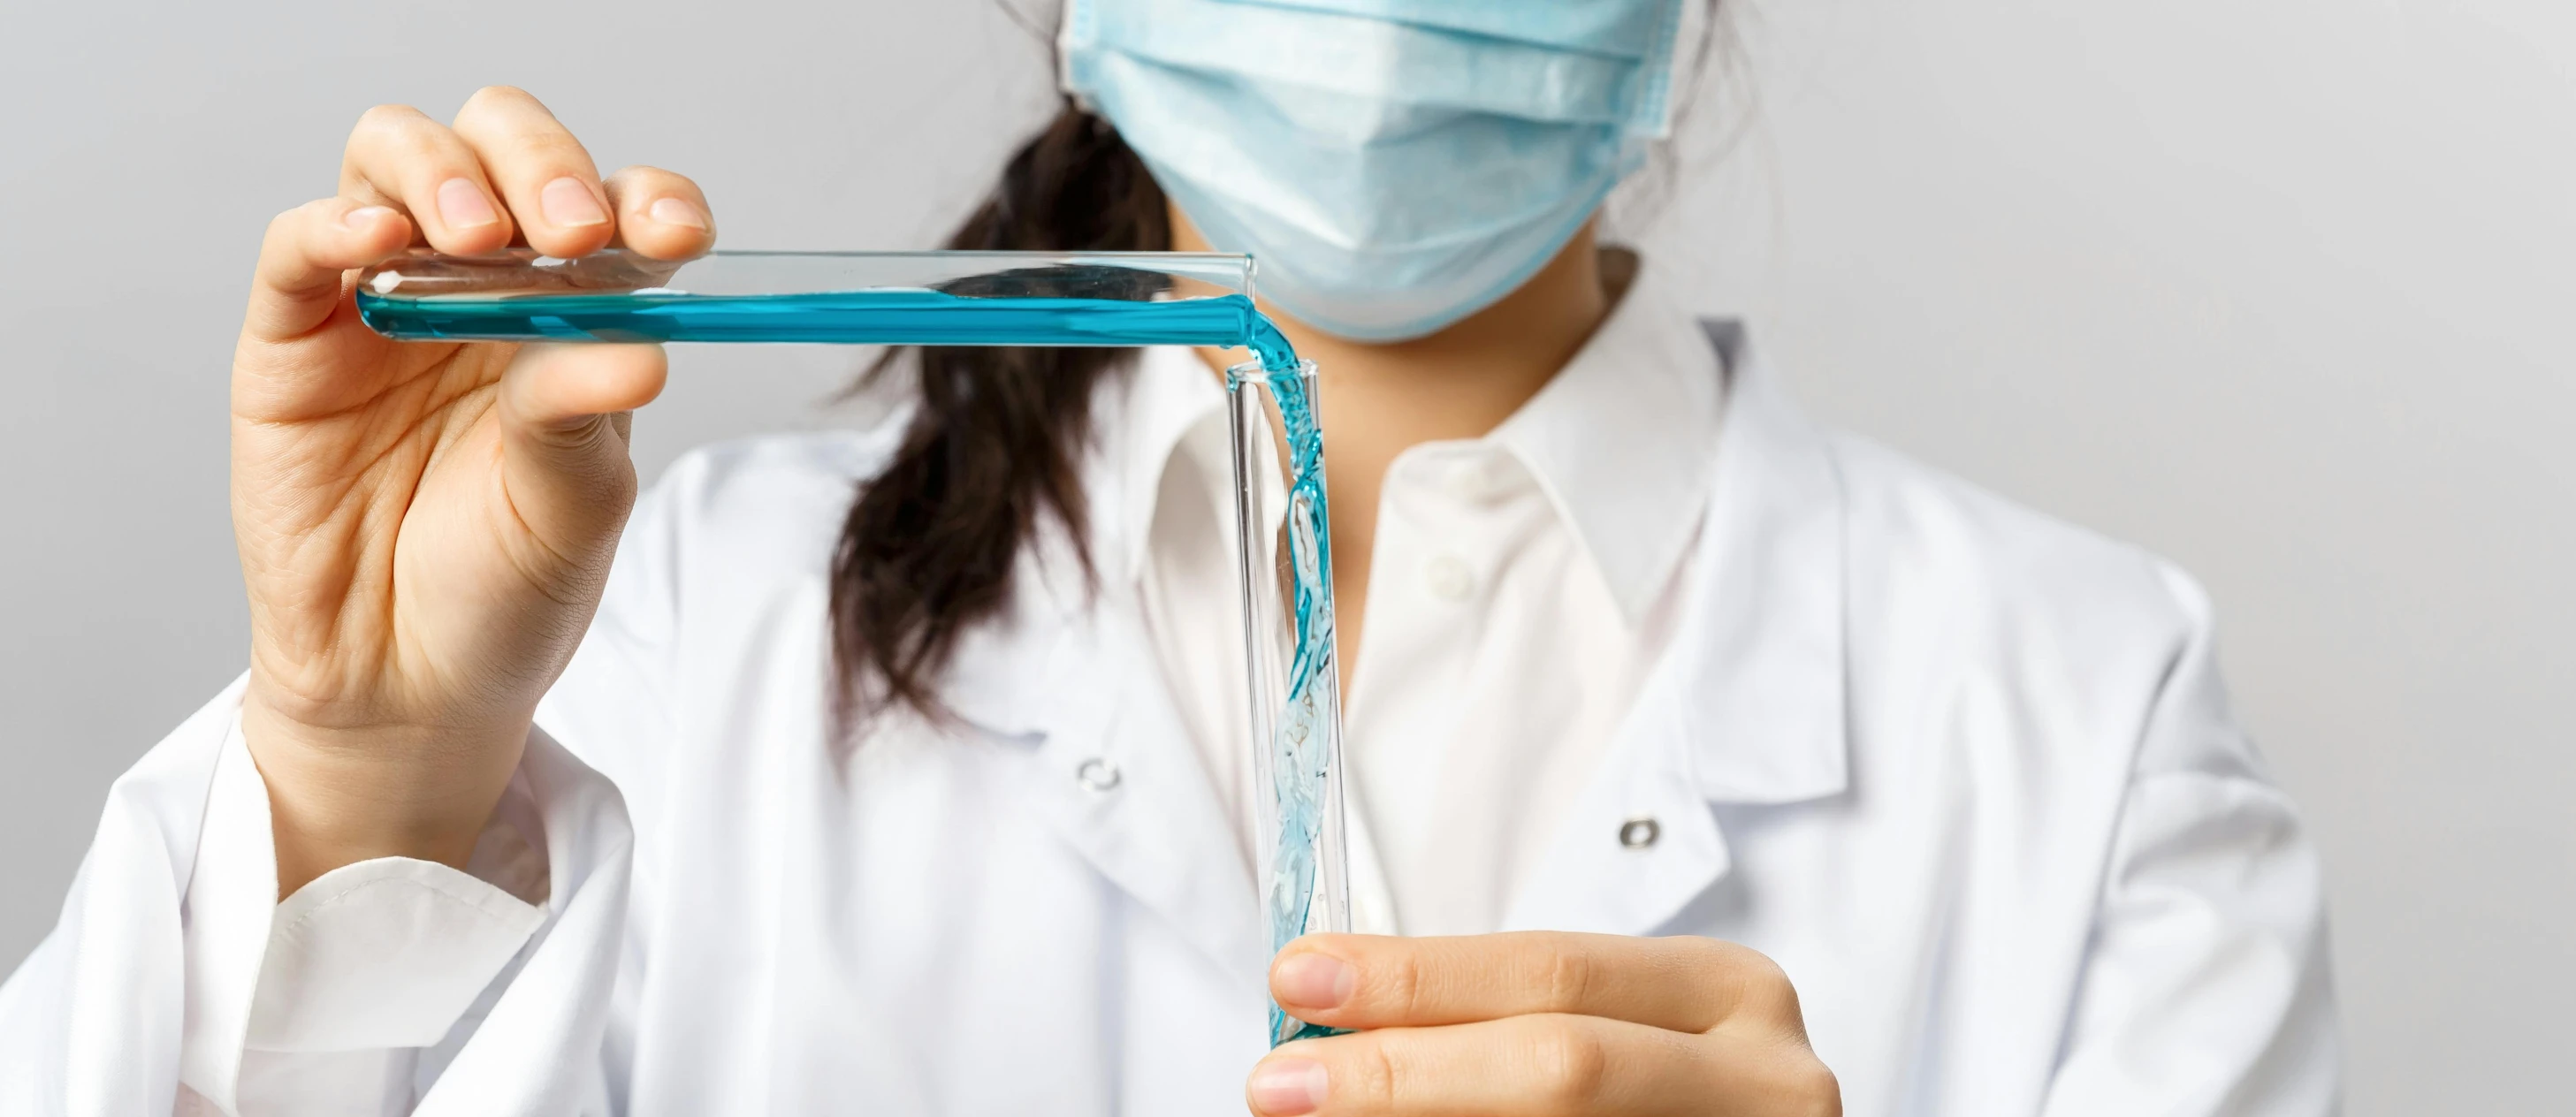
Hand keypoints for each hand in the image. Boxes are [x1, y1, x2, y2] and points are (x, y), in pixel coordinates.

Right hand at [233, 86, 714, 894]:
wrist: (411, 686)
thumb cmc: (506, 588)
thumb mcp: (573, 505)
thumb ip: (585, 416)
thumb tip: (641, 350)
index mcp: (576, 308)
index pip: (615, 207)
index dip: (648, 200)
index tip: (678, 237)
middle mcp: (482, 283)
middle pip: (501, 149)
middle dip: (541, 164)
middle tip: (573, 228)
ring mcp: (384, 301)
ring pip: (397, 162)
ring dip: (444, 174)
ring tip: (481, 237)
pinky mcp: (294, 340)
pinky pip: (299, 246)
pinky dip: (335, 223)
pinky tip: (379, 239)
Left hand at [1244, 933, 1839, 1116]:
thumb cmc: (1655, 1087)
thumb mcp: (1609, 1026)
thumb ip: (1491, 1017)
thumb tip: (1322, 1027)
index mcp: (1728, 992)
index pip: (1552, 969)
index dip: (1417, 977)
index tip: (1298, 979)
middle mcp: (1767, 1076)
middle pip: (1561, 1062)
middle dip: (1403, 1070)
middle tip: (1280, 1081)